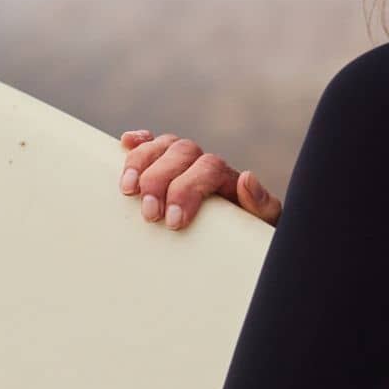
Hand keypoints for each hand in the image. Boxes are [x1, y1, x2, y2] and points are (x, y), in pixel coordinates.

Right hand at [118, 128, 280, 229]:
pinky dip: (138, 143)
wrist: (235, 245)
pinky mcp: (162, 168)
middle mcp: (202, 163)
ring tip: (127, 191)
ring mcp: (181, 163)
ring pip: (162, 145)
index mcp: (227, 177)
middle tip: (149, 214)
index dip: (188, 189)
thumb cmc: (244, 238)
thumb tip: (246, 178)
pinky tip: (126, 144)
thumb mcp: (261, 225)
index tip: (174, 222)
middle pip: (181, 152)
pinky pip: (149, 145)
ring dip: (140, 163)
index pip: (209, 167)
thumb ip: (261, 204)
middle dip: (160, 181)